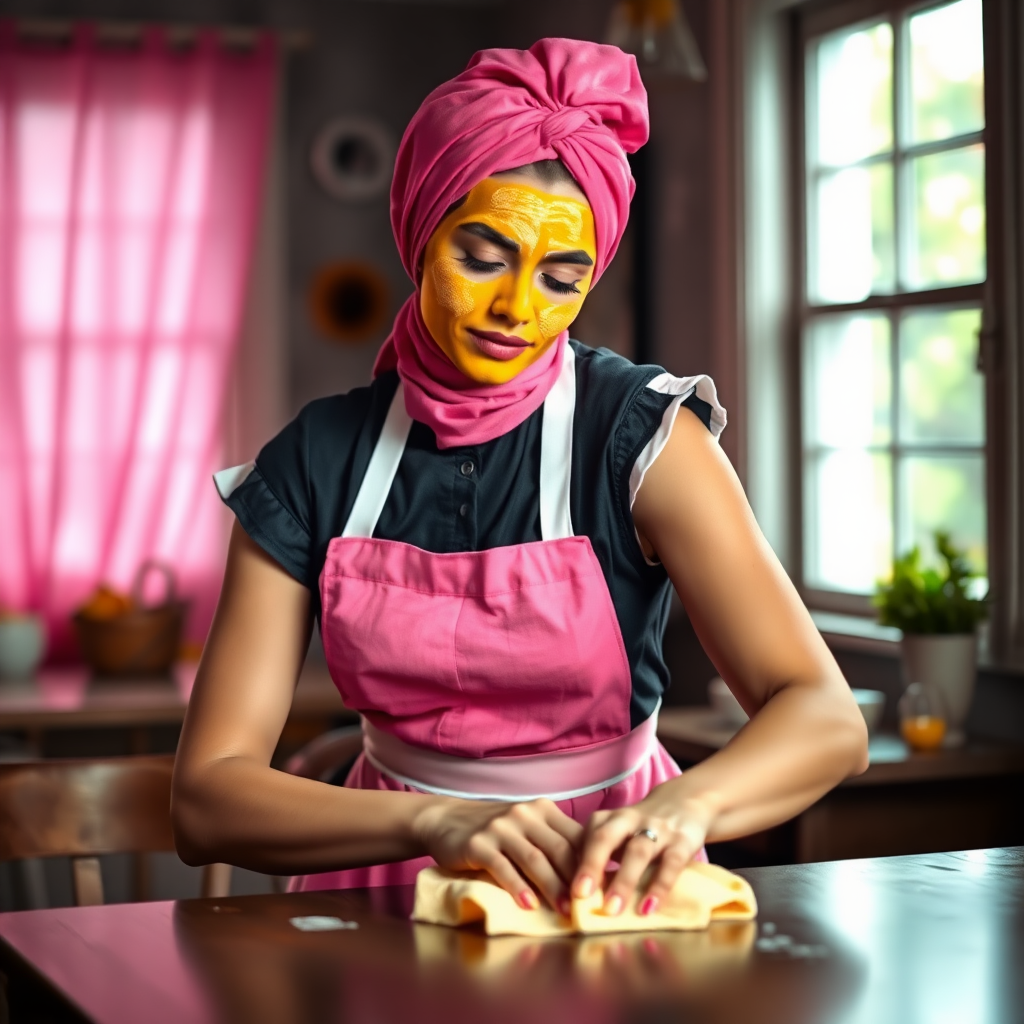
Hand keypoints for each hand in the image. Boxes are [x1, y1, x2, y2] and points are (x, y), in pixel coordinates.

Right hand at [413, 797, 582, 911]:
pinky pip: (502, 866)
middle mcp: (525, 814)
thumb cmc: (496, 830)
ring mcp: (501, 827)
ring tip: (565, 910)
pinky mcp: (478, 843)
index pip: (576, 836)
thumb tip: (592, 875)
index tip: (606, 889)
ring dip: (552, 887)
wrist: (447, 819)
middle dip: (577, 879)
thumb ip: (554, 842)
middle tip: (589, 906)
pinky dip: (517, 887)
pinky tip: (528, 905)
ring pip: (534, 859)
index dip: (593, 863)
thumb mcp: (528, 827)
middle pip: (559, 849)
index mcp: (543, 810)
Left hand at [571, 782, 715, 916]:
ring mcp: (657, 829)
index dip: (571, 862)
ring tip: (612, 910)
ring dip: (623, 881)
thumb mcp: (619, 834)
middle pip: (605, 838)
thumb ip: (600, 856)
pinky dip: (659, 886)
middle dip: (591, 866)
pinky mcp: (683, 841)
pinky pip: (670, 863)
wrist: (687, 800)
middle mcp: (629, 820)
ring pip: (637, 851)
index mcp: (609, 819)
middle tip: (579, 895)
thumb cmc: (643, 827)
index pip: (585, 837)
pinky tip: (648, 908)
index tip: (561, 890)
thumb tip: (573, 894)